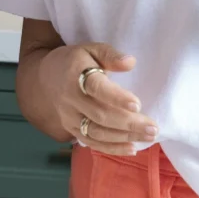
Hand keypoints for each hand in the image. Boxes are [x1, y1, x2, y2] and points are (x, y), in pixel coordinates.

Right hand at [31, 42, 157, 155]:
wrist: (45, 78)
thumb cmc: (76, 61)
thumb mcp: (91, 49)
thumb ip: (110, 54)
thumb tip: (130, 62)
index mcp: (75, 75)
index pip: (96, 88)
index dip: (117, 98)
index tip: (137, 104)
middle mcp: (70, 99)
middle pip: (100, 115)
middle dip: (129, 123)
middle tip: (153, 127)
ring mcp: (69, 117)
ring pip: (97, 132)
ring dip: (124, 138)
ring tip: (148, 137)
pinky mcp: (71, 130)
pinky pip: (92, 143)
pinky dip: (112, 148)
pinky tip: (132, 148)